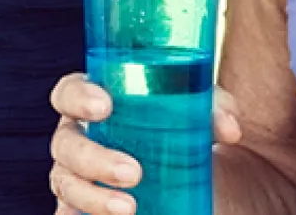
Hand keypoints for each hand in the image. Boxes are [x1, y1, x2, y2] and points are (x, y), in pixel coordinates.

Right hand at [49, 72, 241, 214]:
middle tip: (133, 172)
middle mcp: (79, 140)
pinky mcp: (85, 212)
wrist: (195, 185)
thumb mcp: (199, 116)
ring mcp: (79, 180)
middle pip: (65, 144)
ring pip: (65, 184)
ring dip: (93, 198)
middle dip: (92, 159)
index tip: (104, 107)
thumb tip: (230, 126)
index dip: (78, 97)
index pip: (69, 92)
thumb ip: (213, 109)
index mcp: (96, 105)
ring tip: (130, 209)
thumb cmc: (183, 135)